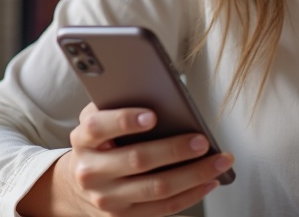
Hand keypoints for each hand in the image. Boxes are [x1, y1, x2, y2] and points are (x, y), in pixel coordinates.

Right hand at [19, 102, 233, 216]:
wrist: (78, 184)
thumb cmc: (99, 142)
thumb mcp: (98, 119)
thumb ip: (117, 105)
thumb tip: (162, 93)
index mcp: (83, 140)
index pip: (98, 127)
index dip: (125, 120)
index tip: (153, 115)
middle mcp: (91, 172)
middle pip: (137, 161)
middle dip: (174, 150)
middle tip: (202, 140)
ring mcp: (107, 199)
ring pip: (156, 188)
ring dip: (194, 175)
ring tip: (219, 161)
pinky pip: (163, 208)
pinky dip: (191, 195)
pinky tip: (210, 181)